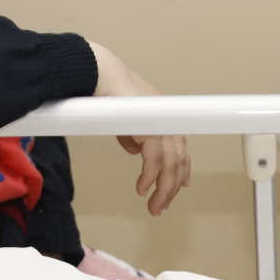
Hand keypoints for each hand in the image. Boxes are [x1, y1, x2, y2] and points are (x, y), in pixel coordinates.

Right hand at [88, 41, 190, 215]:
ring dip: (163, 188)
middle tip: (162, 205)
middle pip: (178, 158)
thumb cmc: (106, 90)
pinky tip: (143, 189)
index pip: (179, 146)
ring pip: (170, 163)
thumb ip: (133, 136)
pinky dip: (150, 177)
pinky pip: (155, 159)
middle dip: (171, 186)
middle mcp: (165, 116)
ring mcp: (160, 120)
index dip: (182, 168)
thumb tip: (137, 151)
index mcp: (161, 113)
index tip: (181, 186)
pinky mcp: (150, 126)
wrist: (98, 73)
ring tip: (154, 205)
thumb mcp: (124, 120)